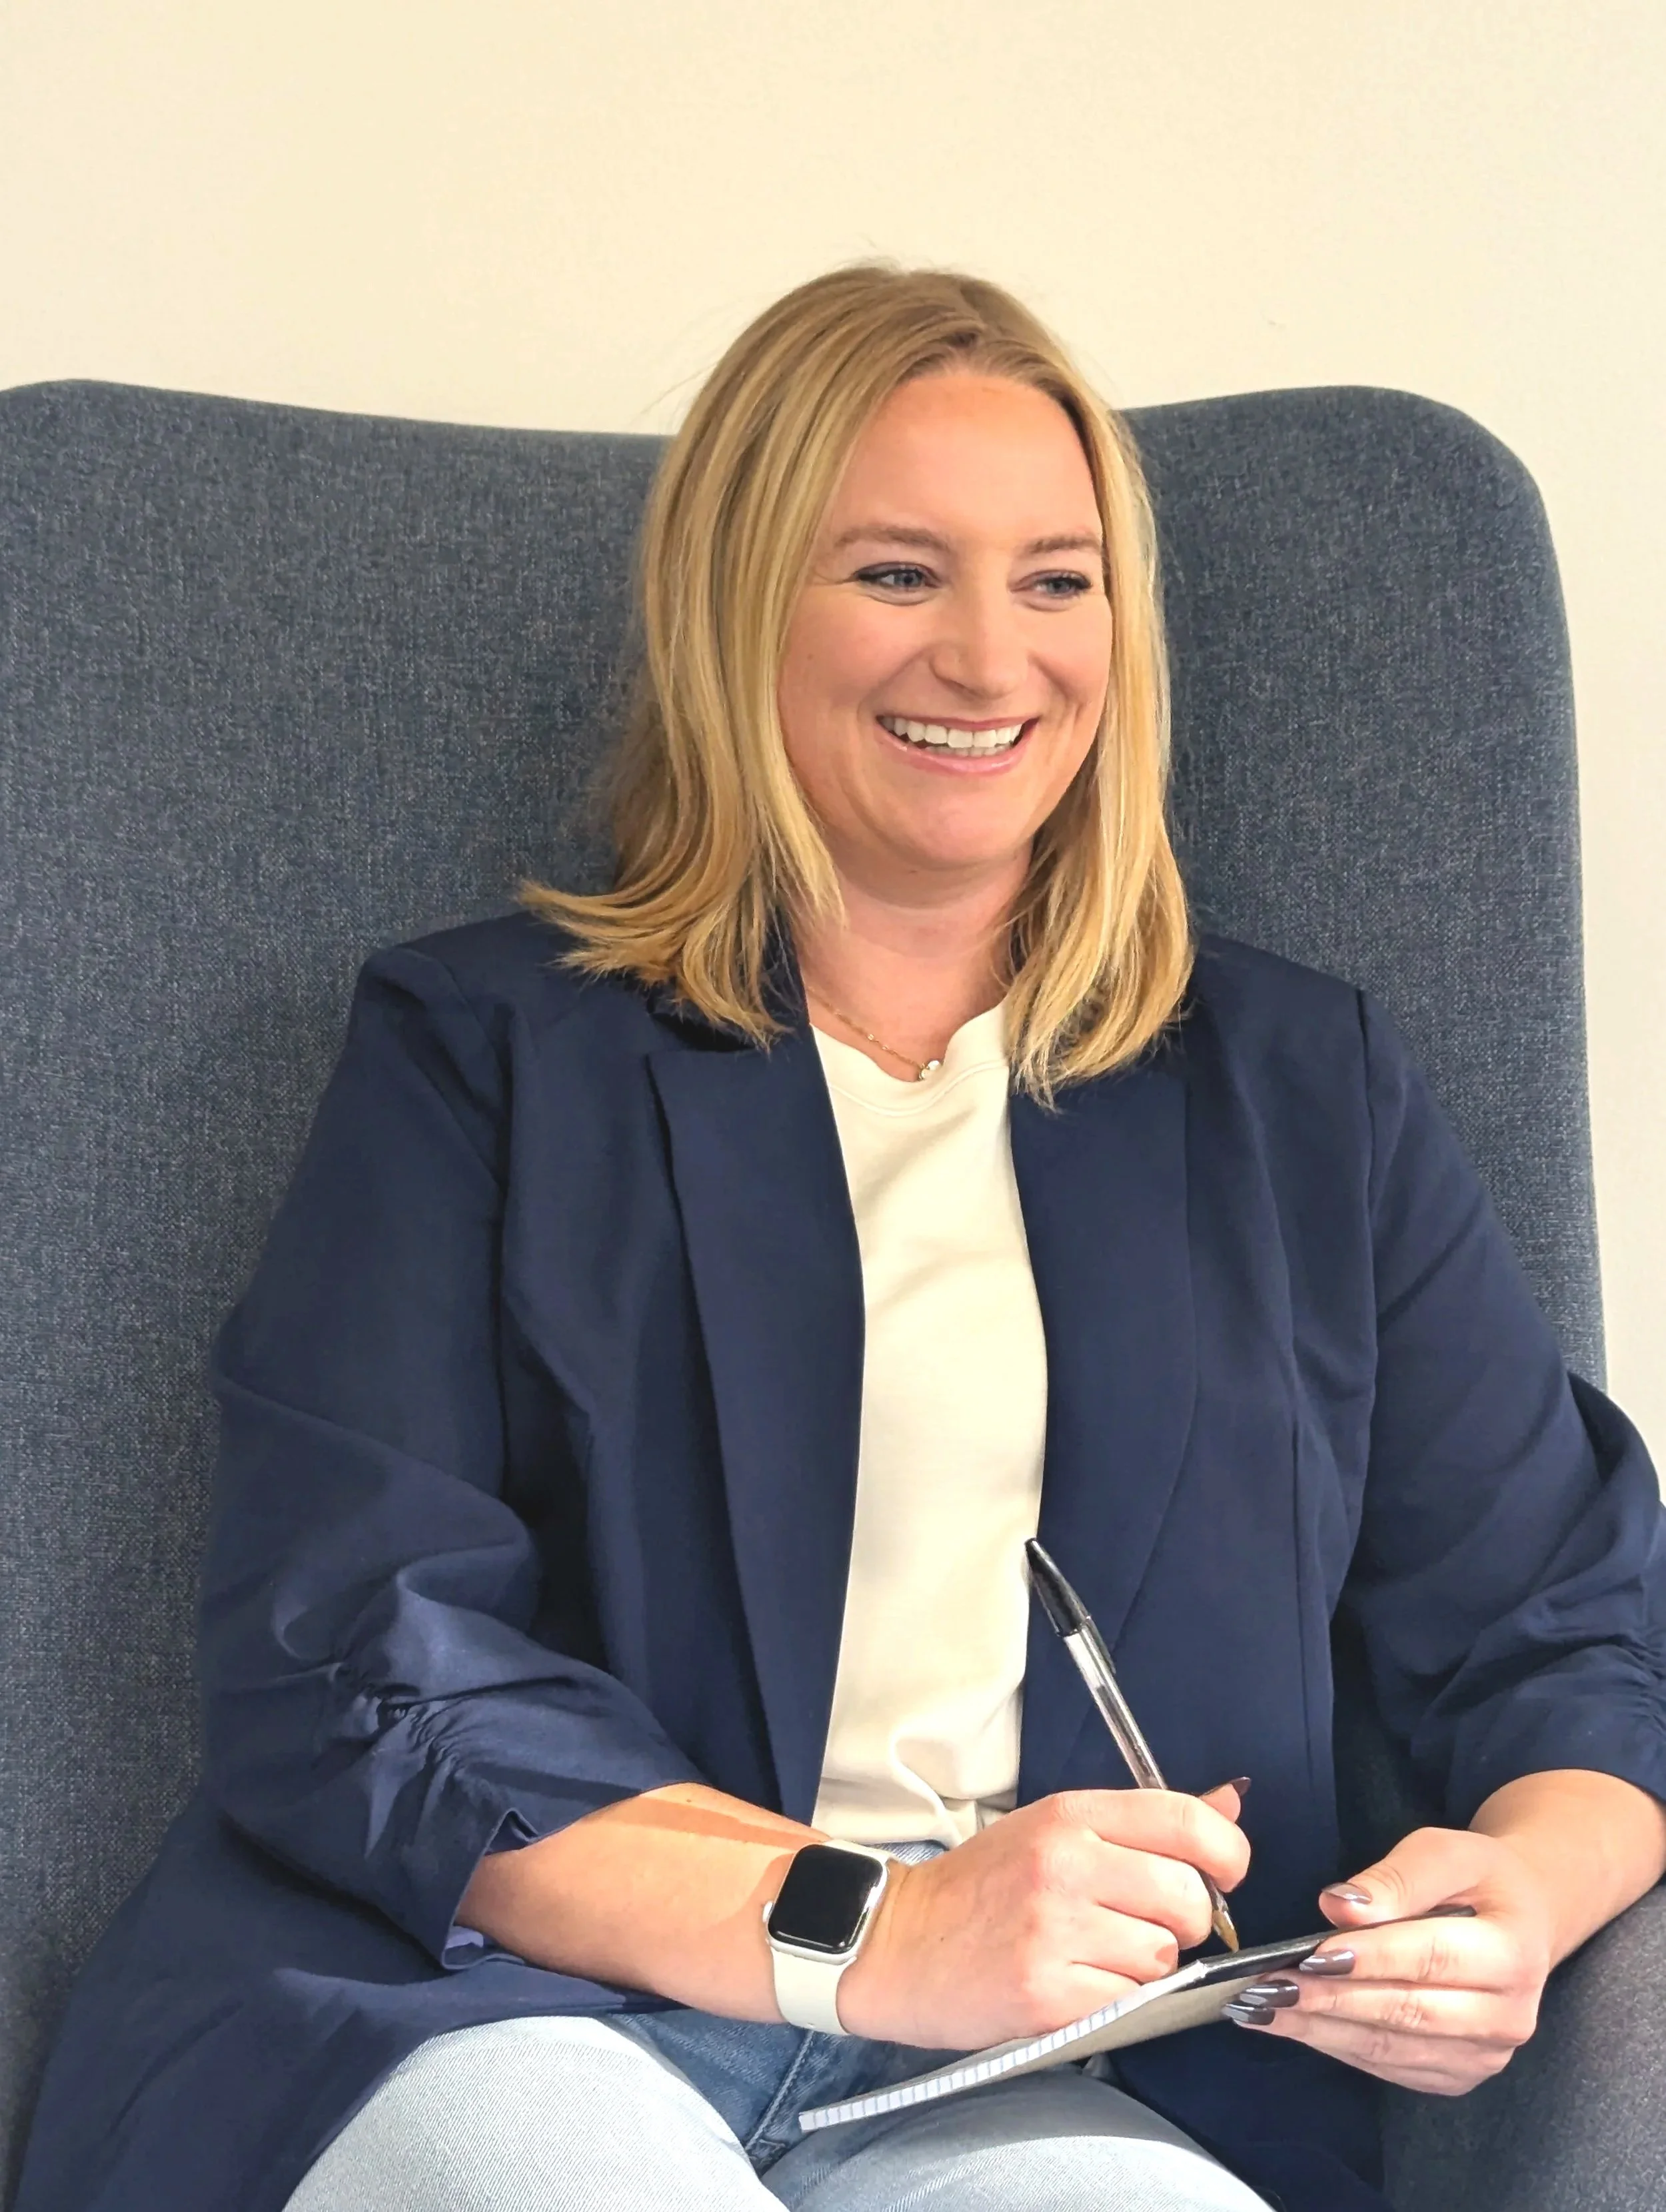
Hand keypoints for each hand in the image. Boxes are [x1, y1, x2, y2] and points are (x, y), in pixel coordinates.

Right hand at [836, 1782, 1248, 2049]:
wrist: (899, 1942)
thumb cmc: (982, 1886)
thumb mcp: (1054, 1829)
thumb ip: (1145, 1822)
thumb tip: (1231, 1802)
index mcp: (1068, 1816)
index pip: (1185, 1821)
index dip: (1227, 1853)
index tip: (1223, 1874)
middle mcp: (1064, 1866)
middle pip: (1188, 1899)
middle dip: (1184, 1921)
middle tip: (1144, 1923)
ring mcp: (1054, 1933)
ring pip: (1163, 1957)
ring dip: (1148, 1965)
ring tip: (1097, 1953)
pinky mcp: (1047, 1996)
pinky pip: (1131, 2003)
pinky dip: (1118, 2001)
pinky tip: (1079, 1983)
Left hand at [1224, 1825, 1554, 2092]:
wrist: (1522, 1920)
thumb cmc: (1478, 1878)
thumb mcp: (1446, 1852)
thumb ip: (1397, 1878)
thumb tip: (1340, 1908)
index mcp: (1513, 1952)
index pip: (1432, 1957)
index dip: (1371, 1958)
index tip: (1311, 1954)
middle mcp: (1507, 2017)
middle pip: (1408, 2012)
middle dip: (1331, 2001)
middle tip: (1266, 1988)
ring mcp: (1484, 2056)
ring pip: (1391, 2048)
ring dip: (1321, 2030)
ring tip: (1260, 2008)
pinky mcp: (1457, 2075)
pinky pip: (1390, 2066)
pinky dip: (1337, 2046)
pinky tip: (1293, 2024)